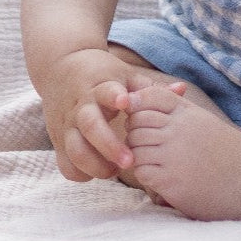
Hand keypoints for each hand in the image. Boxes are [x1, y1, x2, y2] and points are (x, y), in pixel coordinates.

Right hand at [39, 48, 168, 181]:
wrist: (60, 67)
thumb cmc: (102, 75)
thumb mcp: (125, 75)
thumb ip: (150, 88)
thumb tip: (181, 89)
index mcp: (99, 87)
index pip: (104, 91)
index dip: (114, 96)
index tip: (125, 102)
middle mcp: (80, 106)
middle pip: (89, 125)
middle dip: (109, 145)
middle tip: (129, 161)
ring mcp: (67, 124)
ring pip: (75, 149)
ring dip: (96, 165)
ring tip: (115, 170)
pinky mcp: (59, 140)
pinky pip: (66, 165)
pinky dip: (82, 173)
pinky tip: (98, 171)